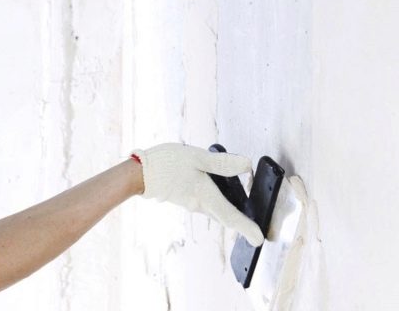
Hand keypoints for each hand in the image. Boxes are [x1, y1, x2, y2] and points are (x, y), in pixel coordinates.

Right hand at [133, 143, 263, 245]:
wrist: (138, 174)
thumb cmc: (165, 164)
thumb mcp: (197, 158)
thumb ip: (222, 163)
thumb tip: (246, 165)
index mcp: (206, 196)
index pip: (232, 216)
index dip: (248, 228)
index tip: (259, 240)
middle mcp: (199, 205)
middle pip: (225, 215)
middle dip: (240, 220)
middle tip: (253, 225)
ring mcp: (190, 203)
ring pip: (215, 209)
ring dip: (227, 208)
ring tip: (239, 201)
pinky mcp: (183, 198)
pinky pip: (205, 203)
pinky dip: (215, 200)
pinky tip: (213, 185)